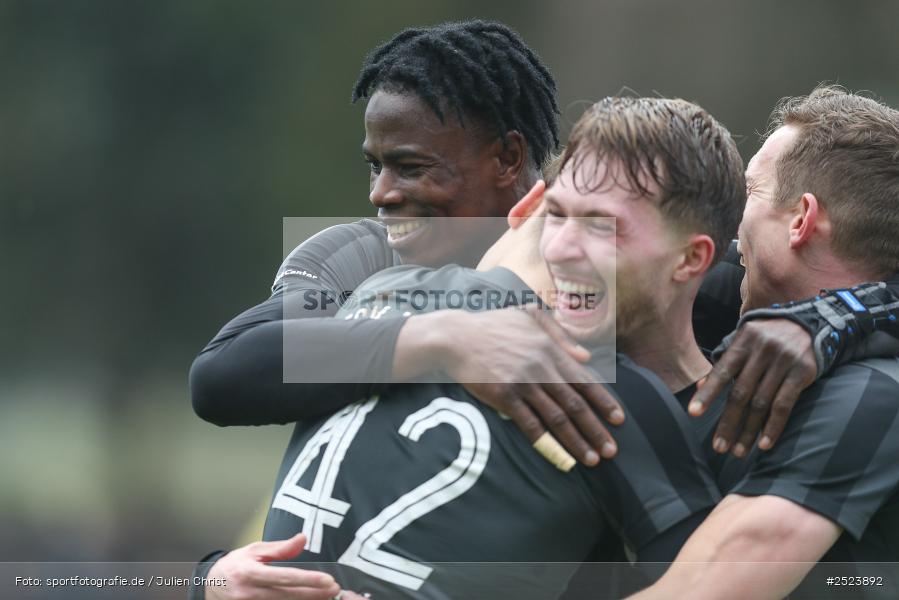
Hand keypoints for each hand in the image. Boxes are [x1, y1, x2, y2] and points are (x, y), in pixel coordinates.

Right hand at [207, 533, 341, 599]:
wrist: (208, 586)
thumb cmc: (234, 566)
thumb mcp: (254, 551)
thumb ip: (280, 548)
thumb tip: (303, 539)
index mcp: (250, 572)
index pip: (285, 577)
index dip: (308, 580)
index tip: (327, 580)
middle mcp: (250, 592)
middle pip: (288, 595)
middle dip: (314, 594)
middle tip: (334, 590)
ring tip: (325, 597)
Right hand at [416, 305, 623, 466]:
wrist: (456, 337)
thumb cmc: (493, 325)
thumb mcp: (530, 315)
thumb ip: (560, 333)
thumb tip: (586, 356)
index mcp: (550, 349)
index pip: (584, 380)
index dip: (603, 402)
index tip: (619, 420)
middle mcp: (541, 368)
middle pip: (575, 403)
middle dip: (596, 429)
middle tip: (612, 450)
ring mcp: (523, 383)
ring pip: (556, 417)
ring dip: (576, 440)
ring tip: (591, 458)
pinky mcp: (504, 396)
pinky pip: (529, 423)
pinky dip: (546, 441)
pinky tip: (558, 456)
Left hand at [688, 318, 816, 456]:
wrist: (806, 323)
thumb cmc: (764, 338)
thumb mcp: (743, 343)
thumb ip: (723, 364)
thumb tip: (699, 388)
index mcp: (743, 342)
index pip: (721, 372)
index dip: (707, 394)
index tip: (693, 413)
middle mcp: (762, 351)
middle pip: (741, 393)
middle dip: (728, 423)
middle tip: (718, 447)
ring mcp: (783, 361)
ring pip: (762, 403)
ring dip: (749, 431)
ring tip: (738, 451)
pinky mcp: (802, 372)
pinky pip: (785, 405)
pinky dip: (773, 427)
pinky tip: (763, 444)